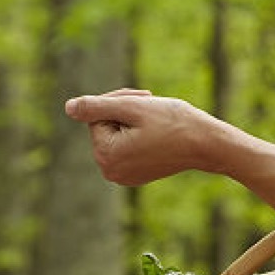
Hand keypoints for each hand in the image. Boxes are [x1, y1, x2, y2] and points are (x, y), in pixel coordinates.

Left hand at [64, 89, 224, 184]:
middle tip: (150, 103)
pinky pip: (127, 148)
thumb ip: (96, 106)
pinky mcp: (136, 176)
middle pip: (104, 128)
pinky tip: (160, 135)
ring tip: (157, 120)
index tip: (143, 97)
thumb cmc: (173, 123)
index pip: (96, 116)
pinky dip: (140, 136)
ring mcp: (124, 177)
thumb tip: (68, 108)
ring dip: (132, 122)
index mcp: (107, 155)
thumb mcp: (133, 108)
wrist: (206, 144)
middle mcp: (111, 172)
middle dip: (124, 112)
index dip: (117, 102)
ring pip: (116, 136)